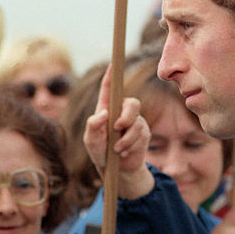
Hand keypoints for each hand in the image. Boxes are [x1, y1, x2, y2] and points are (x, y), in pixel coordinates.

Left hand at [83, 63, 153, 198]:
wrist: (117, 170)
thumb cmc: (100, 152)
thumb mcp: (91, 141)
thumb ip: (92, 126)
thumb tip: (103, 113)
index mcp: (107, 109)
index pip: (109, 88)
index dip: (111, 75)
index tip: (113, 64)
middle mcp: (122, 112)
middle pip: (132, 103)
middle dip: (127, 115)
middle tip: (117, 127)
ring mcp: (135, 122)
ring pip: (137, 122)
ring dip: (125, 138)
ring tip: (116, 149)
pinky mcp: (144, 133)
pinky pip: (141, 134)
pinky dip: (130, 144)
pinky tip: (123, 152)